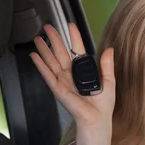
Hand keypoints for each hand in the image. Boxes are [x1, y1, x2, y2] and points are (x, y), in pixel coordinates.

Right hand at [30, 23, 115, 137]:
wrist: (96, 119)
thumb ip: (107, 64)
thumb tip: (110, 49)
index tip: (70, 25)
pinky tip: (34, 55)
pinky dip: (40, 64)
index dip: (74, 37)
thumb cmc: (103, 105)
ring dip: (44, 49)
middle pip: (61, 52)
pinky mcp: (57, 88)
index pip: (77, 49)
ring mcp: (63, 80)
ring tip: (38, 37)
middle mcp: (71, 74)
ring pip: (51, 60)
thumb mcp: (109, 81)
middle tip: (48, 26)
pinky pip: (47, 73)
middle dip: (55, 38)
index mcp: (84, 71)